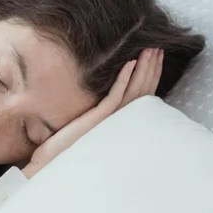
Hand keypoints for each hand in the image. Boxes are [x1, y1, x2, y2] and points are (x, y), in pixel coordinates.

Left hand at [21, 48, 162, 178]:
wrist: (52, 165)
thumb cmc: (66, 151)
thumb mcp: (88, 128)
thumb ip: (100, 116)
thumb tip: (105, 102)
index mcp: (120, 123)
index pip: (141, 95)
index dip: (150, 76)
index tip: (155, 57)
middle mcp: (120, 121)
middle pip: (142, 90)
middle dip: (152, 68)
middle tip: (160, 47)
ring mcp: (111, 120)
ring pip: (134, 90)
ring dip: (143, 68)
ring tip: (151, 50)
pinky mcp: (99, 118)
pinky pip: (115, 95)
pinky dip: (124, 79)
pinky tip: (130, 64)